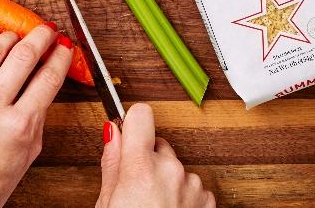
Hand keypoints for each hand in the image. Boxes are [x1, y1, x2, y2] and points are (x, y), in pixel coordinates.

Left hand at [0, 25, 72, 207]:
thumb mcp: (30, 151)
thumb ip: (39, 114)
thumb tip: (46, 81)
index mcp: (19, 125)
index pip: (48, 77)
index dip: (60, 56)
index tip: (65, 47)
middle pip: (23, 55)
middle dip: (40, 37)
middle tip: (48, 30)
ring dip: (11, 38)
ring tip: (20, 37)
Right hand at [97, 103, 214, 207]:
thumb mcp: (107, 203)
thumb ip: (112, 164)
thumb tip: (112, 132)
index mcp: (142, 168)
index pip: (141, 115)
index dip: (132, 122)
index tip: (128, 133)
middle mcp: (172, 170)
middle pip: (159, 146)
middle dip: (147, 161)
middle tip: (136, 189)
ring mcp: (192, 184)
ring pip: (175, 168)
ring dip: (166, 181)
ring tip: (154, 205)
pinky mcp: (207, 200)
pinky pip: (192, 186)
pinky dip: (182, 196)